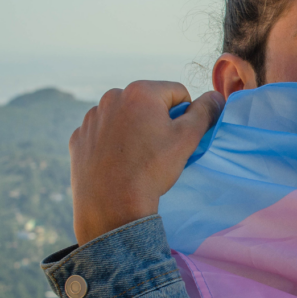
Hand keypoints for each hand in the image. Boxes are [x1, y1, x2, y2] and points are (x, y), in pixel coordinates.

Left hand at [69, 81, 224, 244]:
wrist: (111, 205)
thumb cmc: (152, 169)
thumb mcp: (188, 138)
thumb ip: (205, 111)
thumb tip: (216, 96)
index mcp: (140, 91)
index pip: (177, 93)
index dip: (184, 116)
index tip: (177, 138)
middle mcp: (111, 97)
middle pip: (148, 103)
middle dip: (157, 120)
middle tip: (158, 149)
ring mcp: (91, 117)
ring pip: (124, 117)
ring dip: (134, 129)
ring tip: (137, 157)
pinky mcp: (78, 137)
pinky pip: (103, 132)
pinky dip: (113, 142)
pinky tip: (118, 161)